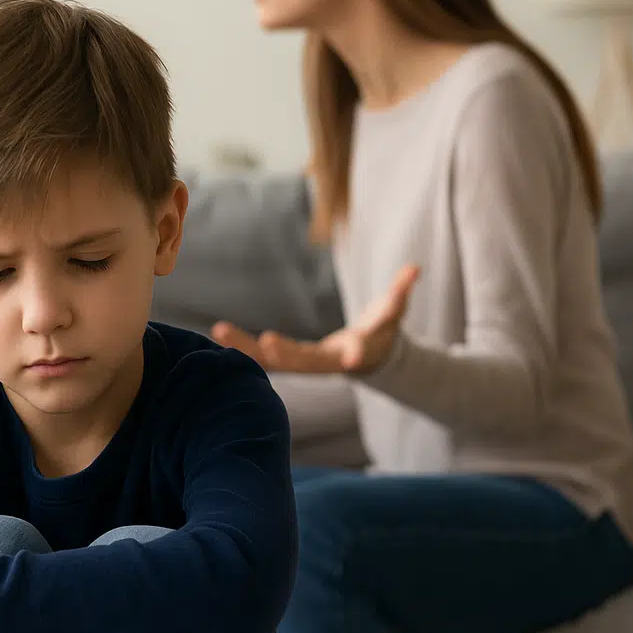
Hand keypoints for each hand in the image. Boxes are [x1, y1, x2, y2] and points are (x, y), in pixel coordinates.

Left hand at [212, 264, 418, 374]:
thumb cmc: (380, 332)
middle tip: (266, 342)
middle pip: (305, 362)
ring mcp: (306, 363)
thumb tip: (414, 269)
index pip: (357, 353)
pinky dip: (242, 346)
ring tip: (220, 331)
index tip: (351, 357)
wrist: (367, 358)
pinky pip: (262, 355)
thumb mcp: (393, 313)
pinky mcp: (290, 360)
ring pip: (274, 362)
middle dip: (287, 354)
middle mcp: (327, 362)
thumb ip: (400, 293)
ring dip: (247, 349)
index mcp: (356, 352)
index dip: (356, 354)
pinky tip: (218, 333)